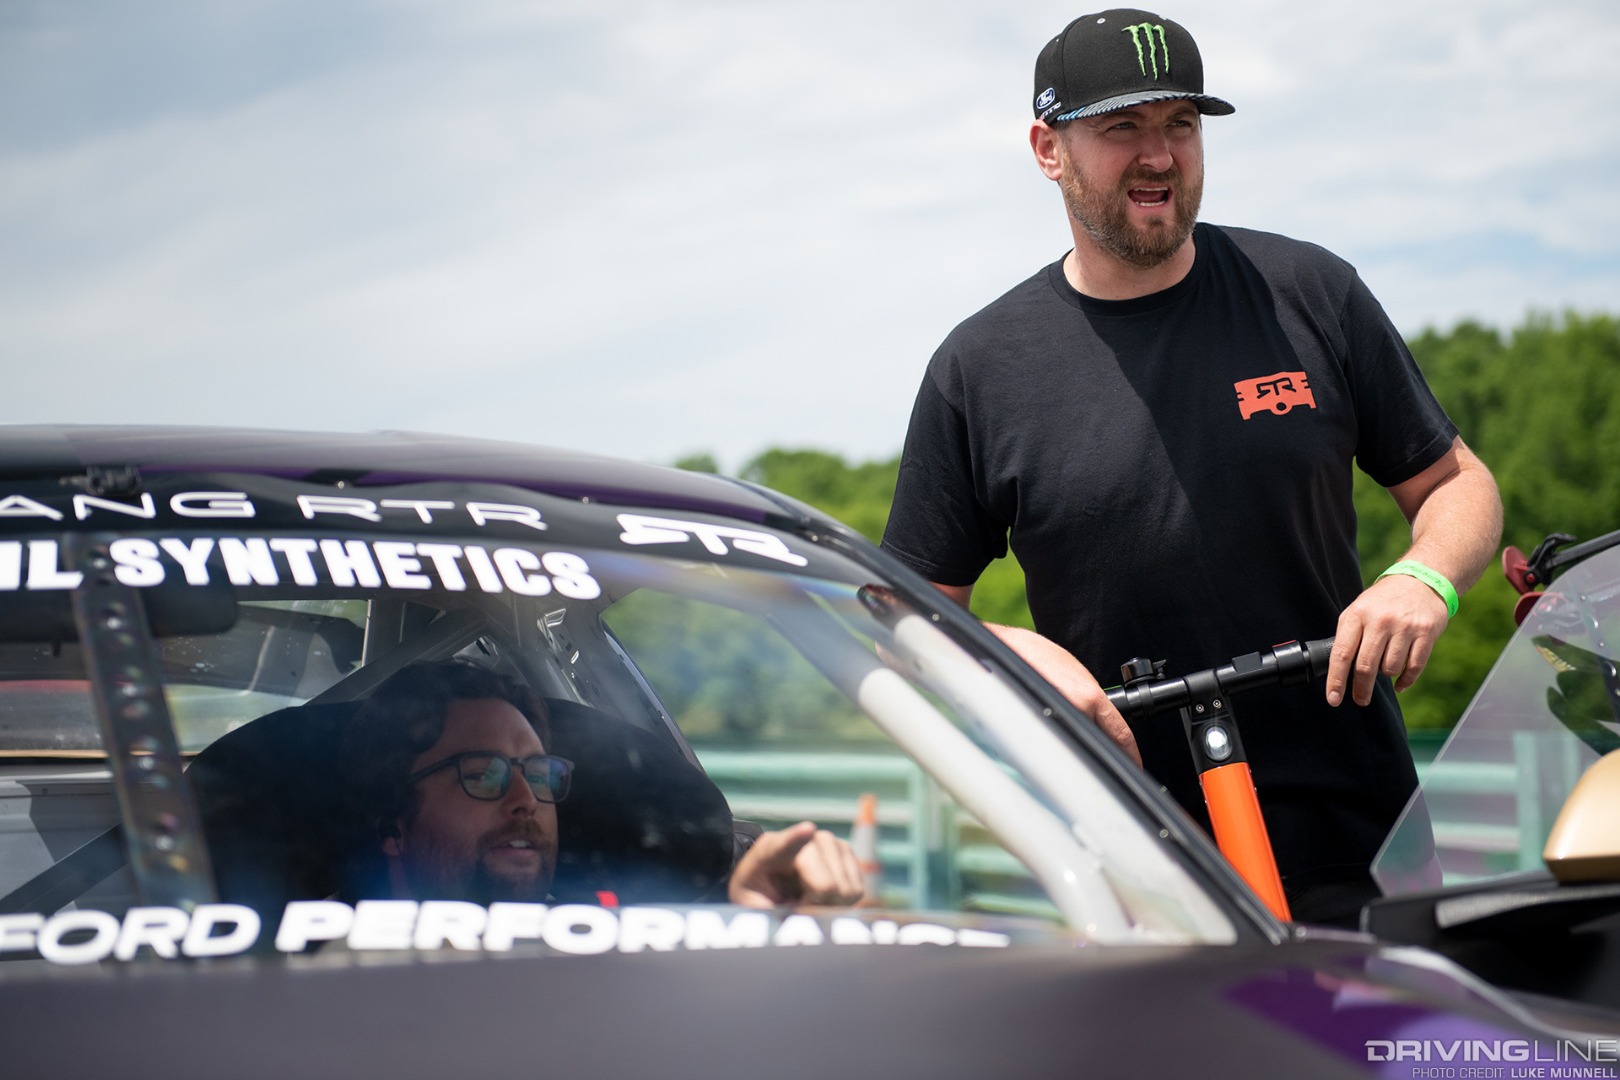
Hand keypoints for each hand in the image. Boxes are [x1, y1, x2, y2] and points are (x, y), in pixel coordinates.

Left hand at [727, 822, 864, 907]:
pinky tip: (823, 895)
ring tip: (808, 899)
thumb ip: (771, 915)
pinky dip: (842, 901)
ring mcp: (828, 841)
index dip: (796, 839)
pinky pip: (857, 890)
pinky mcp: (846, 851)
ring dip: (830, 905)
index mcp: (768, 851)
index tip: (807, 831)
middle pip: (826, 885)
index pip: (783, 846)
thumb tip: (802, 924)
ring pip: (845, 889)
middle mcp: (802, 837)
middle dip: (817, 907)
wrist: (771, 881)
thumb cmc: (760, 896)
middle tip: (798, 907)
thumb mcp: (754, 909)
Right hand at [988, 625, 1141, 765]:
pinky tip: (1052, 739)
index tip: (1134, 763)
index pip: (1120, 733)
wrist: (1003, 650)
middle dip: (1102, 753)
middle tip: (1104, 759)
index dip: (1130, 753)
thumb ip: (1090, 697)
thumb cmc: (1034, 655)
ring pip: (1077, 747)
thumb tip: (1098, 719)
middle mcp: (1075, 711)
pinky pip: (1054, 744)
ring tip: (1072, 743)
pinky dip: (1057, 745)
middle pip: (1099, 744)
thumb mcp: (1074, 673)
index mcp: (1088, 697)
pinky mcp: (1034, 729)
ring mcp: (1054, 722)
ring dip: (1078, 749)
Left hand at [1326, 574, 1449, 706]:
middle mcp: (1380, 621)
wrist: (1419, 581)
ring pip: (1390, 668)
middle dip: (1361, 689)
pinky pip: (1414, 667)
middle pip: (1365, 666)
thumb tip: (1337, 671)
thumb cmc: (1382, 601)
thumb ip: (1348, 636)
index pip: (1341, 654)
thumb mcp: (1358, 610)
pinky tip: (1399, 683)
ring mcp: (1405, 627)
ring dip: (1386, 675)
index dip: (1336, 680)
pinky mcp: (1426, 633)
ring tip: (1384, 667)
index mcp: (1357, 615)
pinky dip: (1405, 680)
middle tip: (1361, 700)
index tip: (1334, 699)